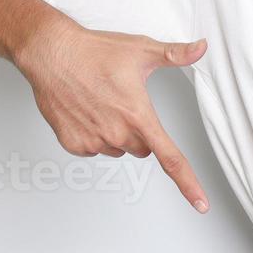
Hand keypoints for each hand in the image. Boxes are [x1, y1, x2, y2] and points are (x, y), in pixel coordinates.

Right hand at [14, 17, 210, 212]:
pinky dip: (93, 135)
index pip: (171, 158)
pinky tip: (85, 111)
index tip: (201, 204)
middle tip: (125, 103)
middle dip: (140, 133)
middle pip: (143, 149)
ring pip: (118, 149)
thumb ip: (176, 54)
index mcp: (139, 116)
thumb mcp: (141, 49)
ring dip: (116, 133)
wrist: (51, 54)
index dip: (189, 183)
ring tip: (102, 102)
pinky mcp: (73, 144)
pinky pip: (94, 149)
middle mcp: (117, 133)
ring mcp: (93, 141)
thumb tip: (201, 48)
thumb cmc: (94, 51)